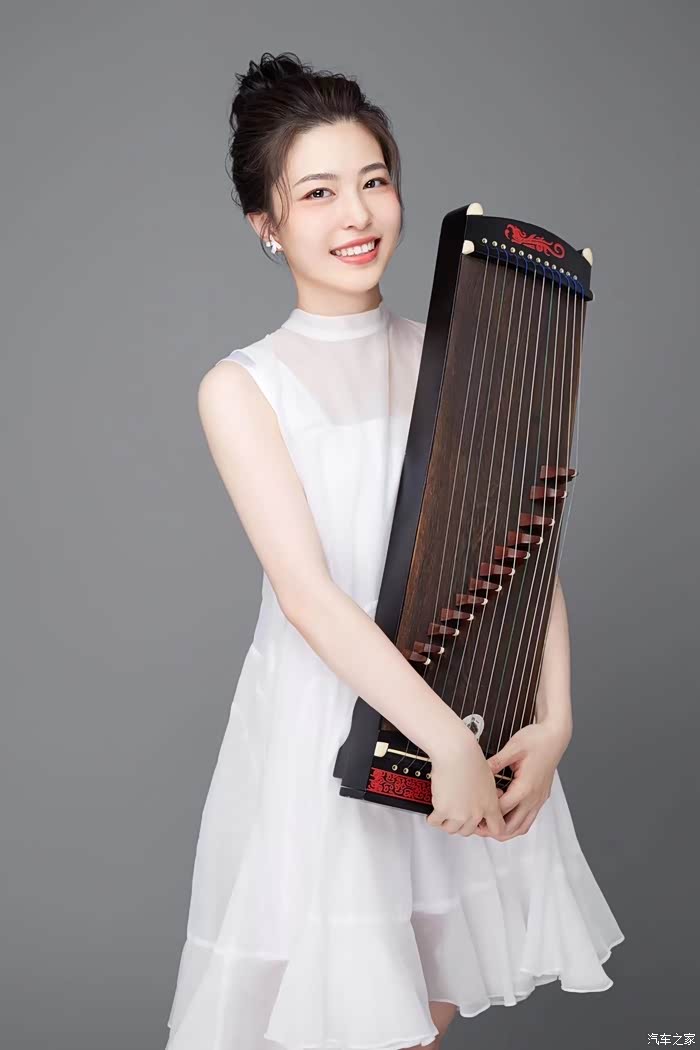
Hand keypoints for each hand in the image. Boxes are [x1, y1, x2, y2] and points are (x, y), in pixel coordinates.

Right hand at [426, 730, 506, 837]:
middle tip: (457, 813)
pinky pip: (435, 822)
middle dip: (462, 823)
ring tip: (444, 813)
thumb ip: (490, 794)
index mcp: (491, 806)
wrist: (456, 753)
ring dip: (447, 822)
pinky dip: (433, 818)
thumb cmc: (471, 760)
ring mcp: (459, 814)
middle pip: (468, 831)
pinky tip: (434, 812)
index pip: (497, 829)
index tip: (481, 825)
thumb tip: (494, 796)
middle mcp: (476, 813)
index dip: (488, 828)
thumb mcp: (490, 778)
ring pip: (451, 829)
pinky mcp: (443, 810)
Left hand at [474, 722, 571, 840]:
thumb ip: (496, 762)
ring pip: (522, 827)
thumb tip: (479, 772)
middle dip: (493, 829)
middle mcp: (534, 798)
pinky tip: (503, 814)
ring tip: (488, 823)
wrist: (556, 737)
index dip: (485, 813)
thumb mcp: (513, 748)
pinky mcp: (540, 798)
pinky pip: (528, 819)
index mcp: (525, 787)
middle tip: (476, 824)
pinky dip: (514, 823)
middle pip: (512, 827)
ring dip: (504, 830)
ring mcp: (539, 800)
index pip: (501, 810)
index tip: (472, 810)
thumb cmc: (537, 740)